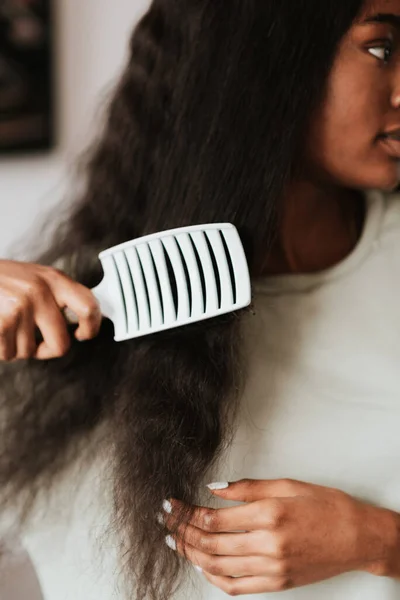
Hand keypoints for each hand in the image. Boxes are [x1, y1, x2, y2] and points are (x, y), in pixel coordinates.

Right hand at [0, 259, 101, 360]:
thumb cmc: (0, 281)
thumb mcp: (34, 278)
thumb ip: (58, 296)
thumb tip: (83, 322)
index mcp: (54, 279)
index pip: (89, 306)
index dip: (92, 327)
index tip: (83, 334)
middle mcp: (40, 291)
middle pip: (61, 344)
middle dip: (46, 350)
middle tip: (34, 342)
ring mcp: (20, 307)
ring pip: (29, 352)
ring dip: (16, 346)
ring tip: (5, 324)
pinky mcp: (3, 322)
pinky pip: (9, 354)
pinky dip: (0, 348)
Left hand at [162, 478, 396, 594]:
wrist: (357, 537)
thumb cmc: (325, 506)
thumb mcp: (287, 485)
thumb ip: (247, 488)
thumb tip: (214, 488)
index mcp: (268, 514)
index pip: (212, 518)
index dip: (186, 512)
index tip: (171, 505)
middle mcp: (267, 544)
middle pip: (209, 543)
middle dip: (181, 532)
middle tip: (165, 521)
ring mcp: (271, 568)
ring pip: (218, 566)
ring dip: (191, 554)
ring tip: (175, 541)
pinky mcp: (277, 583)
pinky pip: (236, 587)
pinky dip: (213, 578)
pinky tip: (201, 565)